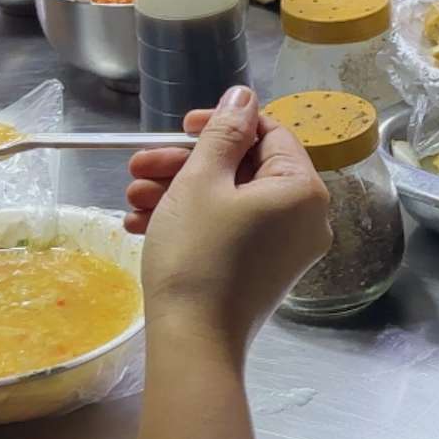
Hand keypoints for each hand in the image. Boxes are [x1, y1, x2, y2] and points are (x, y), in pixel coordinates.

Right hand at [125, 87, 331, 357]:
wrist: (193, 342)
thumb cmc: (198, 255)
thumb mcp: (202, 181)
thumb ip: (224, 132)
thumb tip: (243, 96)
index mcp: (303, 189)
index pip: (268, 133)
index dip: (221, 124)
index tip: (179, 128)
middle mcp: (306, 218)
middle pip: (243, 169)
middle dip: (185, 164)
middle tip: (138, 165)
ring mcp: (287, 249)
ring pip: (229, 201)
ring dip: (177, 193)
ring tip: (132, 199)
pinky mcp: (263, 272)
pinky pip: (230, 231)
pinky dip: (190, 223)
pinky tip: (141, 224)